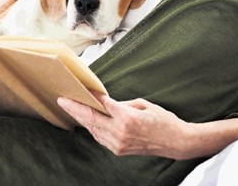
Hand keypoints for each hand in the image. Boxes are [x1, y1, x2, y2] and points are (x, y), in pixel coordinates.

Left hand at [57, 92, 191, 158]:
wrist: (176, 142)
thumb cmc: (163, 120)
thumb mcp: (143, 104)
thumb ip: (123, 104)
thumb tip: (107, 103)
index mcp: (127, 118)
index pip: (102, 104)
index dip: (90, 95)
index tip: (80, 88)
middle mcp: (120, 132)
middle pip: (91, 118)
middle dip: (75, 109)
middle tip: (62, 100)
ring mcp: (118, 143)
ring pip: (93, 129)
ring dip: (81, 119)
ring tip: (70, 109)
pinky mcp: (119, 149)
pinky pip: (100, 137)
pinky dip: (92, 128)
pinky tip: (86, 121)